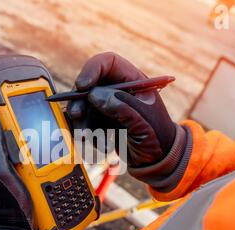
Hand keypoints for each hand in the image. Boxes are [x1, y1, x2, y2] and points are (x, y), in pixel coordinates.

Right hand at [66, 52, 177, 167]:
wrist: (158, 160)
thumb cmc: (158, 137)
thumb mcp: (143, 121)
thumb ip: (121, 106)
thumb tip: (94, 95)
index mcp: (132, 80)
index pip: (107, 63)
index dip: (92, 70)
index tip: (82, 86)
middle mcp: (116, 90)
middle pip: (89, 85)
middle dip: (80, 101)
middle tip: (77, 115)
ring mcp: (107, 106)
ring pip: (83, 107)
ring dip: (83, 123)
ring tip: (95, 140)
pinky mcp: (100, 123)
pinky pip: (85, 125)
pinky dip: (89, 136)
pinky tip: (104, 146)